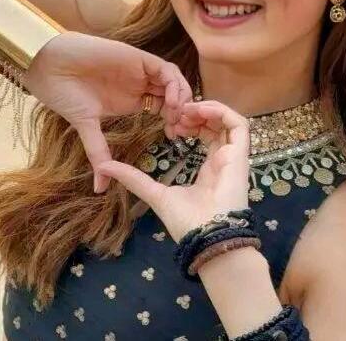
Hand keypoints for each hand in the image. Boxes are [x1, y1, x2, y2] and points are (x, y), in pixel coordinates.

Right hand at [23, 31, 192, 192]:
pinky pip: (165, 69)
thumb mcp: (86, 127)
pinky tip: (170, 100)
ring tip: (177, 115)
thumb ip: (98, 153)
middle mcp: (140, 85)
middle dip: (182, 111)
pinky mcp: (138, 58)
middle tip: (182, 129)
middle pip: (174, 94)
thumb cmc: (64, 93)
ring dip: (181, 97)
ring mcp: (140, 71)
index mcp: (133, 100)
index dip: (174, 121)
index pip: (165, 109)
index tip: (174, 138)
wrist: (49, 66)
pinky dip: (173, 83)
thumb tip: (99, 189)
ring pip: (173, 81)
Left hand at [97, 100, 249, 242]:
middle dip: (198, 113)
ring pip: (229, 120)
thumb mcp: (155, 193)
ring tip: (187, 110)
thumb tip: (104, 168)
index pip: (207, 135)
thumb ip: (133, 178)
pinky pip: (238, 124)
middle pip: (218, 124)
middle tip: (177, 112)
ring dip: (207, 109)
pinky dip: (220, 112)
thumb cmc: (186, 221)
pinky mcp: (241, 154)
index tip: (172, 123)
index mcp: (210, 167)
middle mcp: (224, 159)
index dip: (192, 123)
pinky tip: (199, 111)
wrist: (205, 237)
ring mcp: (234, 156)